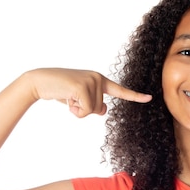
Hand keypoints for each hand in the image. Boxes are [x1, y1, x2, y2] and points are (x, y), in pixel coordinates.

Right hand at [27, 68, 151, 116]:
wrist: (40, 81)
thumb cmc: (60, 90)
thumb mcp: (79, 99)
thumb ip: (93, 104)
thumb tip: (104, 111)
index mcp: (99, 80)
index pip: (120, 90)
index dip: (135, 96)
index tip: (149, 98)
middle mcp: (98, 78)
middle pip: (100, 109)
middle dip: (83, 109)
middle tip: (71, 97)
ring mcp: (91, 81)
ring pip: (92, 111)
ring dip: (78, 109)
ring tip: (68, 96)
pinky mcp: (83, 87)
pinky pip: (85, 110)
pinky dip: (74, 110)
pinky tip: (66, 97)